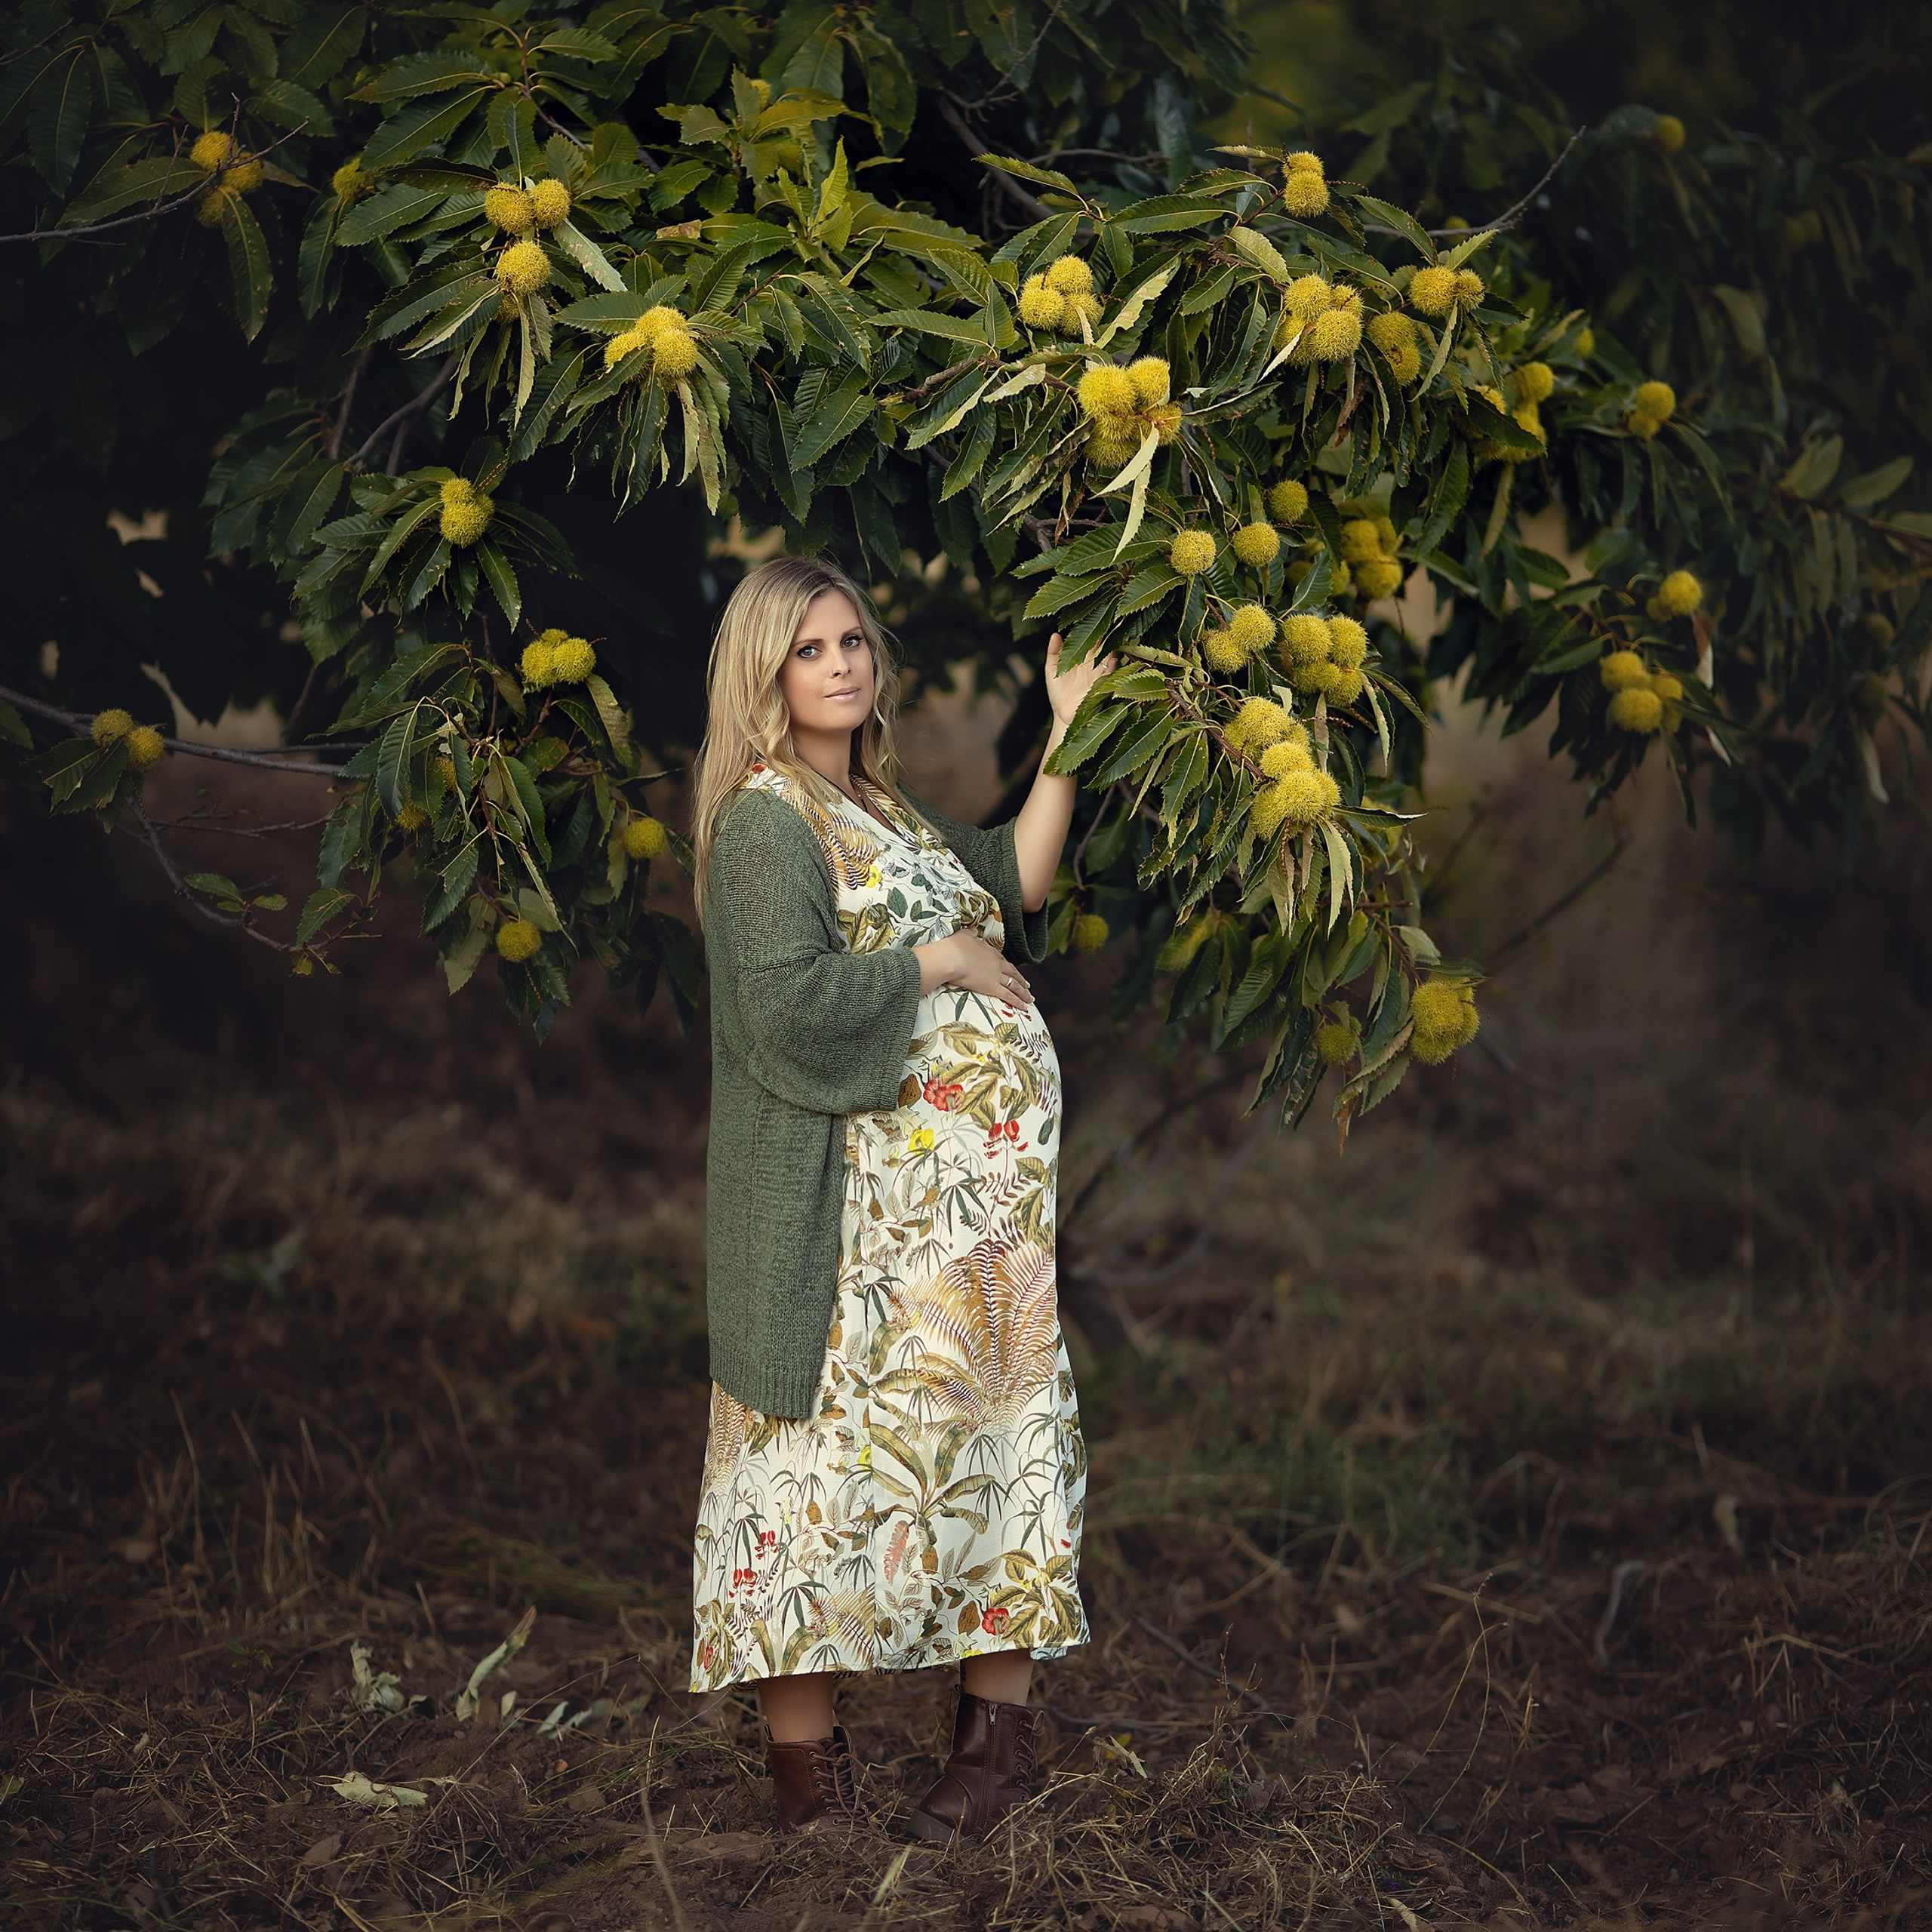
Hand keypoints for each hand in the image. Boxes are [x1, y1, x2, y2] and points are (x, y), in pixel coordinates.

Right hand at [915, 932, 1034, 1005]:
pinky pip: (1009, 996)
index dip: (1008, 966)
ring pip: (1014, 985)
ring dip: (1023, 992)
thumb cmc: (953, 947)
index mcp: (989, 951)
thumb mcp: (963, 935)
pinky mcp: (992, 987)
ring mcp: (996, 975)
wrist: (950, 958)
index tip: (1012, 970)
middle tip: (1027, 985)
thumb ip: (970, 933)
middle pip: (1012, 973)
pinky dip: (1018, 1002)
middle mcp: (996, 963)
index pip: (1002, 959)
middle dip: (1021, 980)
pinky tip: (1024, 1007)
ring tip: (1029, 998)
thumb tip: (973, 930)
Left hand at [1043, 630, 1116, 739]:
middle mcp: (1094, 663)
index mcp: (1082, 657)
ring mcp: (1100, 674)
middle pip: (1103, 644)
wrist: (1063, 715)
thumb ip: (1054, 653)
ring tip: (1114, 637)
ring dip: (1114, 647)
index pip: (1091, 639)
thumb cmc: (1058, 692)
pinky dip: (1115, 666)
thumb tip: (1055, 634)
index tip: (1096, 614)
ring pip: (1111, 656)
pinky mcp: (1103, 686)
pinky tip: (1114, 659)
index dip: (1093, 628)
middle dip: (1108, 633)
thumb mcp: (1052, 671)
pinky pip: (1112, 674)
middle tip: (1110, 620)